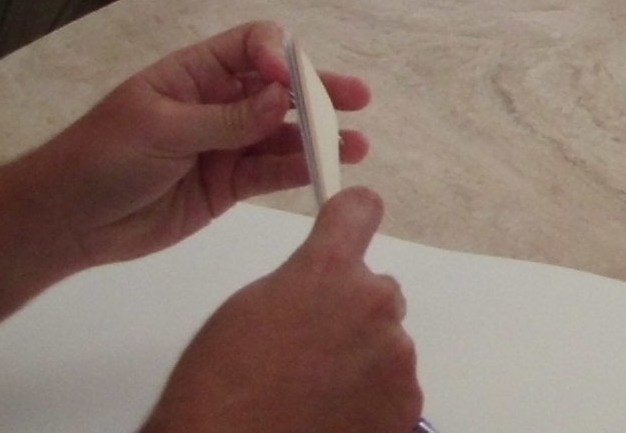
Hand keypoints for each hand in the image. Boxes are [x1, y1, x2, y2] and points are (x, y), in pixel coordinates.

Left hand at [31, 21, 370, 279]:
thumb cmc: (101, 158)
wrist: (66, 222)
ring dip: (320, 136)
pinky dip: (300, 171)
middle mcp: (219, 103)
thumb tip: (282, 98)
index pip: (252, 45)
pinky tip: (328, 170)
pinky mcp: (229, 185)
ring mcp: (226, 144)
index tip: (289, 81)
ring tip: (357, 146)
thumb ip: (224, 119)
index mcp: (196, 74)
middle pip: (280, 87)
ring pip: (283, 133)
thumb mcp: (159, 129)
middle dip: (319, 91)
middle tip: (358, 98)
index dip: (278, 55)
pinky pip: (271, 173)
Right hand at [144, 187, 422, 432]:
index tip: (353, 219)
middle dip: (350, 315)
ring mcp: (395, 355)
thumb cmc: (220, 393)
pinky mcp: (406, 402)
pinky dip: (370, 399)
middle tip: (310, 352)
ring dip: (359, 360)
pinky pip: (393, 388)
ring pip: (385, 344)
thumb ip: (297, 284)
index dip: (351, 218)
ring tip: (311, 392)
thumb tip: (314, 290)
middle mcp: (372, 303)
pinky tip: (329, 414)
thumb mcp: (244, 311)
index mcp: (327, 271)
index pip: (359, 212)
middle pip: (375, 294)